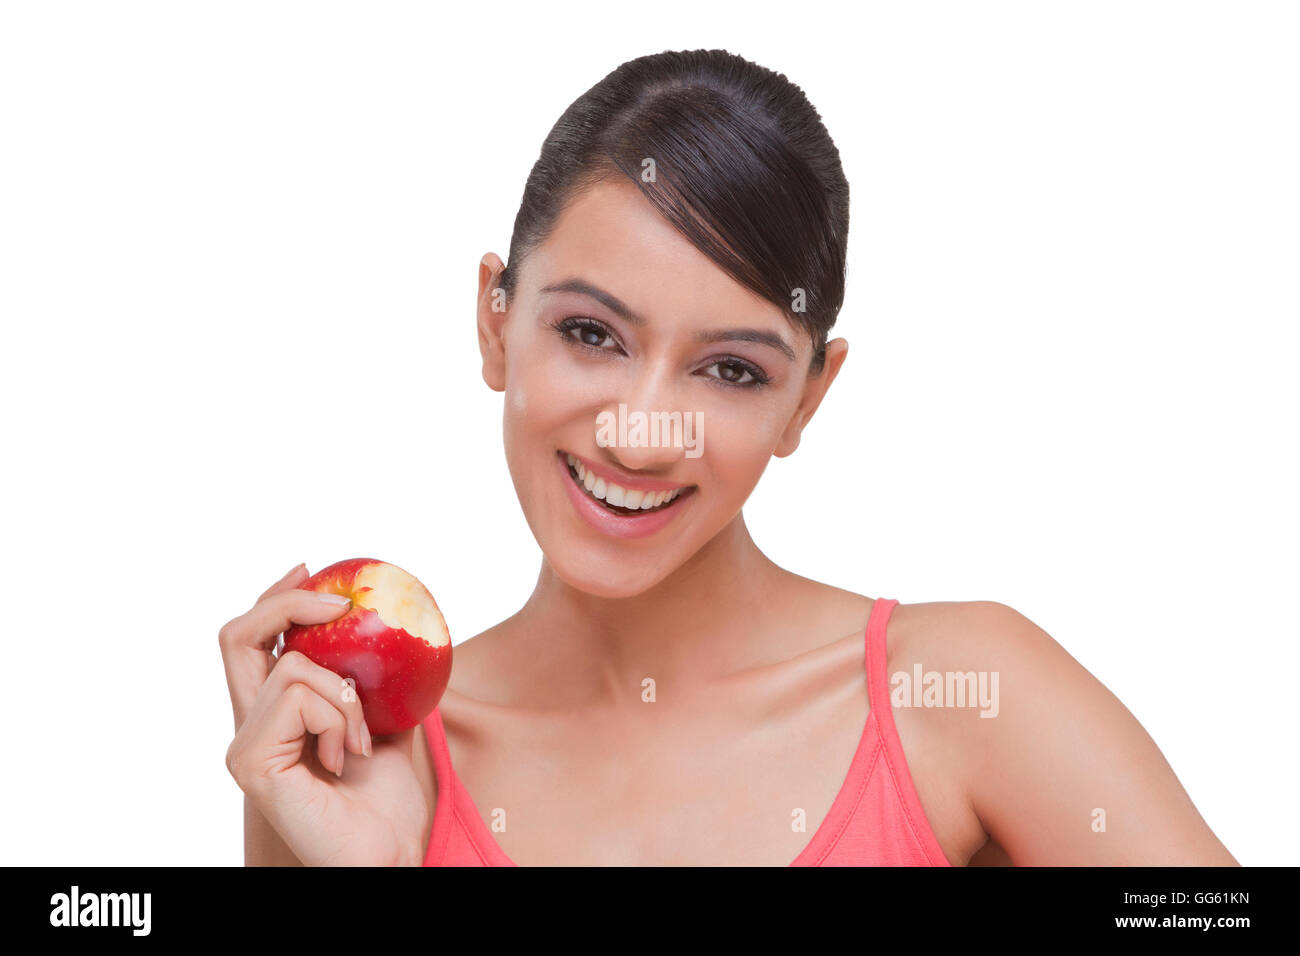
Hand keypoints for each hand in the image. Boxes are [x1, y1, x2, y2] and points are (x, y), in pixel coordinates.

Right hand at [219, 564, 429, 865]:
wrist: (391, 851)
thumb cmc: (390, 798)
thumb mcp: (389, 719)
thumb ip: (376, 678)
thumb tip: (397, 621)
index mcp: (275, 714)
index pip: (253, 640)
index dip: (276, 596)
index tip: (313, 569)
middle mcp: (249, 726)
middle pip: (235, 635)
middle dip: (285, 602)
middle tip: (335, 602)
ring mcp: (243, 745)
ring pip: (289, 667)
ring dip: (344, 693)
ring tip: (361, 738)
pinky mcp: (248, 761)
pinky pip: (298, 698)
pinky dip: (336, 716)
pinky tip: (346, 756)